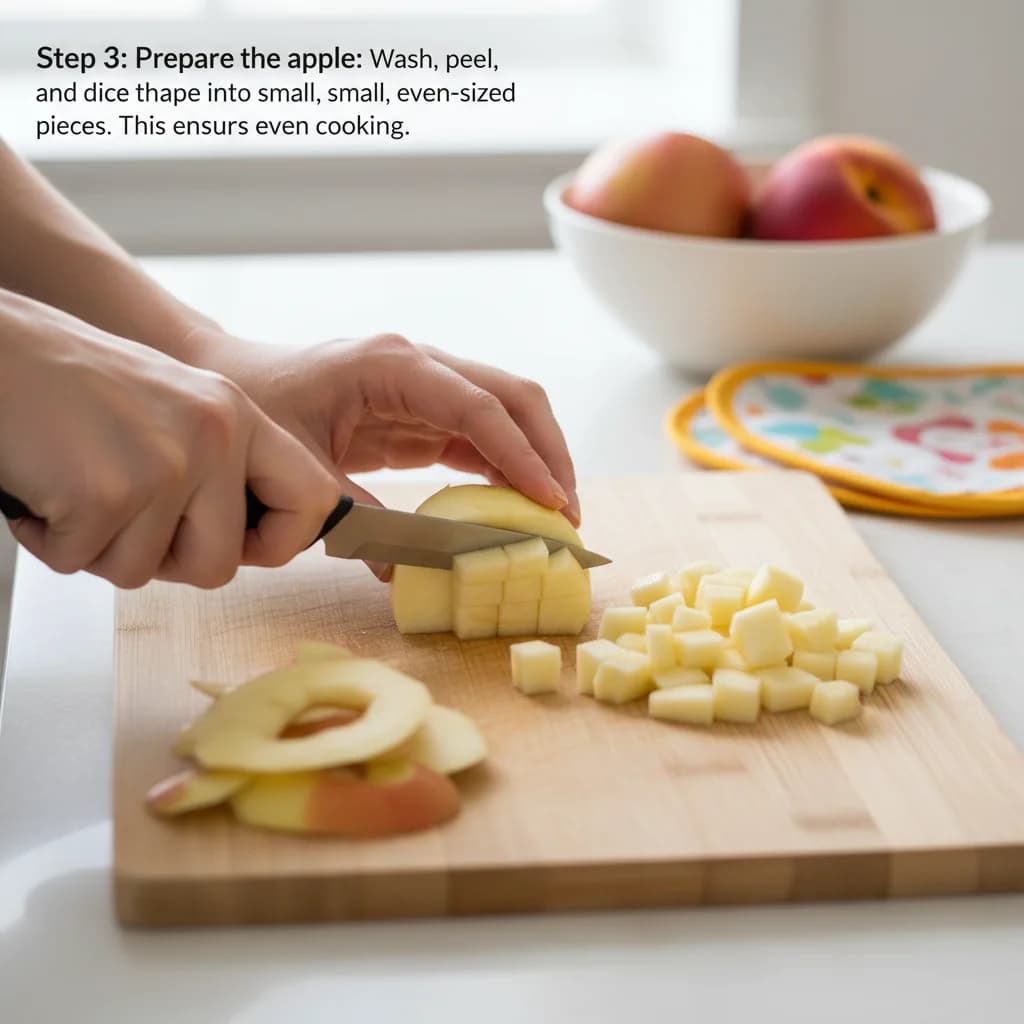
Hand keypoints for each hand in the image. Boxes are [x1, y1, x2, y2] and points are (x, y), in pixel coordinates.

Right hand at [0, 293, 340, 587]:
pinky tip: (42, 490)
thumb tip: (252, 542)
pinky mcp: (107, 493)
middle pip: (218, 566)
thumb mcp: (175, 408)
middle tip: (122, 518)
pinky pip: (83, 563)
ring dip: (98, 548)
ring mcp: (165, 464)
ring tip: (75, 487)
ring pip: (142, 572)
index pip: (314, 501)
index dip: (283, 542)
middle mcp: (215, 436)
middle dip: (162, 562)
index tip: (245, 548)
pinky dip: (52, 542)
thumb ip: (221, 467)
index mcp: (238, 415)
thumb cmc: (72, 386)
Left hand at [203, 332, 580, 533]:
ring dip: (536, 461)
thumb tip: (403, 574)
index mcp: (393, 365)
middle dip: (548, 453)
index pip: (478, 409)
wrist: (228, 382)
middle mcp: (420, 365)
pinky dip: (505, 469)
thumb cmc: (258, 411)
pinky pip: (479, 436)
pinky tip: (517, 507)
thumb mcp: (302, 469)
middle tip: (568, 514)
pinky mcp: (421, 412)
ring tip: (556, 517)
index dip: (520, 457)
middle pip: (513, 398)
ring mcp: (425, 386)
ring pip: (507, 414)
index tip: (551, 503)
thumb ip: (355, 519)